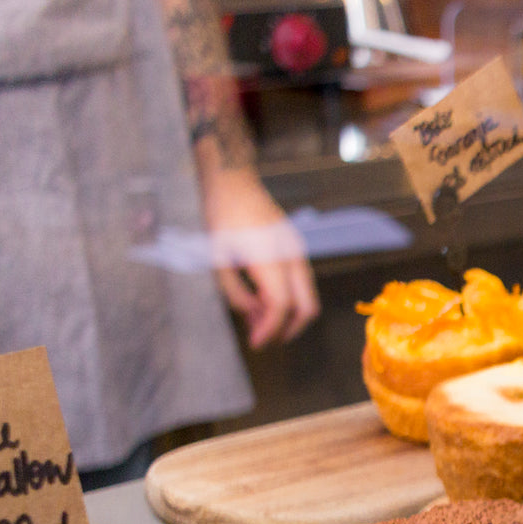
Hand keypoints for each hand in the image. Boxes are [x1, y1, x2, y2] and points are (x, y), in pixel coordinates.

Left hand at [201, 168, 319, 347]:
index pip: (281, 305)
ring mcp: (297, 252)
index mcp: (270, 258)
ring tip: (256, 315)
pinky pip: (300, 283)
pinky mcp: (296, 248)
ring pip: (306, 297)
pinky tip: (261, 297)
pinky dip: (286, 297)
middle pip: (306, 307)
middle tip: (264, 337)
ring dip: (286, 313)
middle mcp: (291, 257)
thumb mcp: (216, 256)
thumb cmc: (220, 214)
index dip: (270, 328)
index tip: (256, 342)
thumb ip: (233, 290)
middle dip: (288, 329)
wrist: (233, 181)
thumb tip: (250, 313)